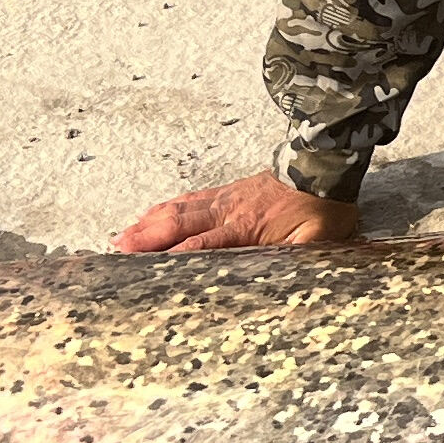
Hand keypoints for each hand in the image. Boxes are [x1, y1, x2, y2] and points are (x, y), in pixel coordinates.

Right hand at [114, 172, 365, 253]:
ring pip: (180, 210)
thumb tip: (282, 273)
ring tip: (123, 236)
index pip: (203, 243)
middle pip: (180, 224)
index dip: (176, 255)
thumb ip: (296, 255)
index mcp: (246, 225)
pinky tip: (150, 214)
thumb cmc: (322, 209)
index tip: (149, 268)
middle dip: (148, 237)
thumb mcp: (317, 239)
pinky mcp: (226, 191)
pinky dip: (166, 207)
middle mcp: (228, 210)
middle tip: (119, 249)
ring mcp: (224, 198)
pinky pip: (190, 199)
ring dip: (149, 223)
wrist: (324, 170)